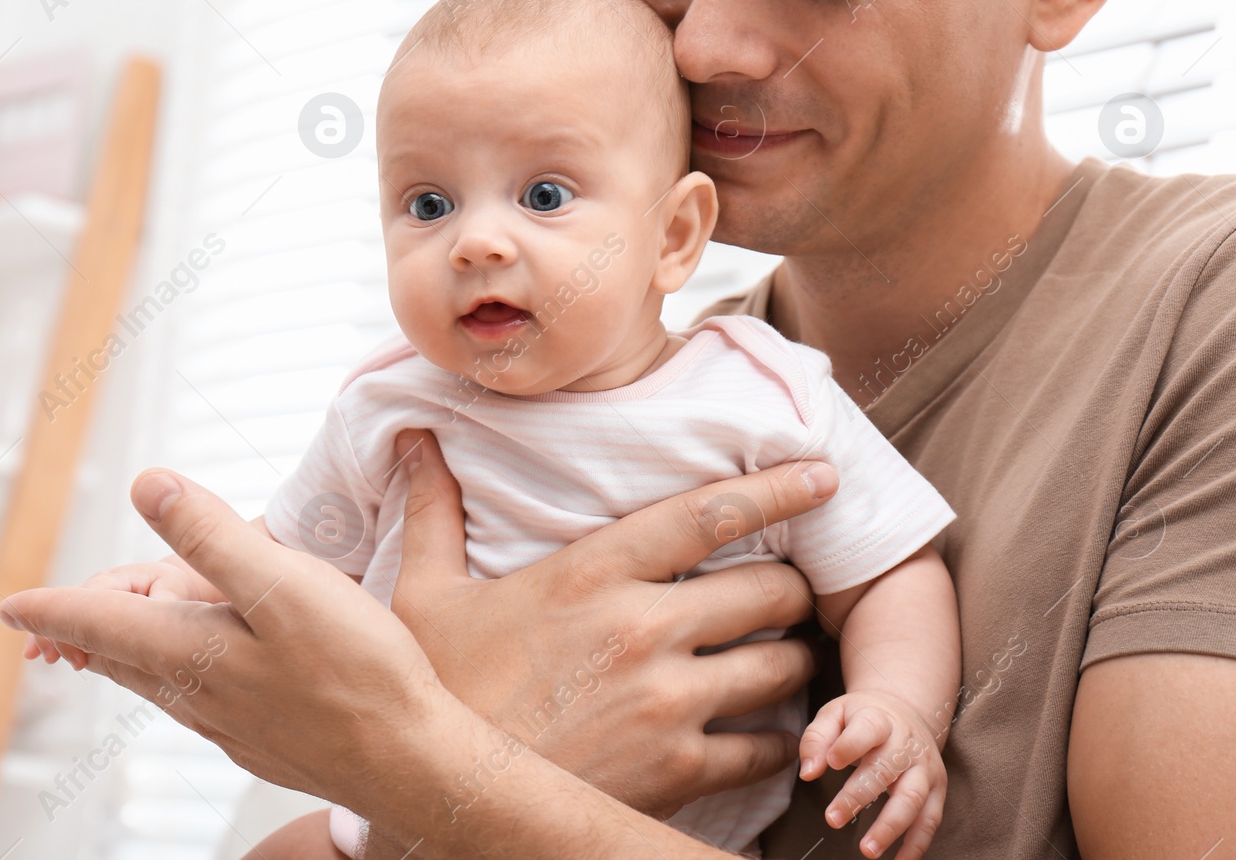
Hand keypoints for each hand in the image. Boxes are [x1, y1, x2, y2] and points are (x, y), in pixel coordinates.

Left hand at [0, 470, 455, 806]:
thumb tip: (145, 485)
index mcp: (192, 652)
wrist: (410, 764)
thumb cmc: (356, 672)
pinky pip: (196, 704)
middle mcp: (200, 697)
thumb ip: (211, 536)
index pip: (100, 624)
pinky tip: (196, 679)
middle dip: (81, 633)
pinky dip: (171, 680)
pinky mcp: (265, 741)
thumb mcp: (283, 585)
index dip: (53, 607)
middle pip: (121, 658)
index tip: (11, 606)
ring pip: (156, 685)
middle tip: (43, 624)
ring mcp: (232, 726)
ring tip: (105, 647)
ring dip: (123, 659)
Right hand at [390, 428, 836, 818]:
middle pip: (769, 590)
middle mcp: (643, 629)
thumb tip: (413, 437)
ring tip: (783, 659)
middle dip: (791, 589)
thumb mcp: (425, 594)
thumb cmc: (437, 691)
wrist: (443, 797)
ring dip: (792, 659)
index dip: (776, 489)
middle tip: (788, 593)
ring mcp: (666, 703)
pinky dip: (776, 741)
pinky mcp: (676, 771)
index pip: (708, 514)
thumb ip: (434, 511)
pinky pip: (763, 748)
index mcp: (592, 573)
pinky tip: (767, 737)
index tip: (822, 476)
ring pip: (780, 666)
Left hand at [798, 689, 946, 859]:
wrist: (906, 711)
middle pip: (886, 770)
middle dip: (859, 796)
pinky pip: (930, 819)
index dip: (850, 746)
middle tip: (832, 819)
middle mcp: (906, 744)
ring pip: (912, 799)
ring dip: (891, 827)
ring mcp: (924, 768)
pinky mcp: (936, 789)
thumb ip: (817, 739)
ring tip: (867, 851)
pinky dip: (917, 844)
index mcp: (879, 719)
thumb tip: (809, 772)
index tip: (831, 763)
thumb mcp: (835, 714)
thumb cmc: (862, 717)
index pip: (868, 729)